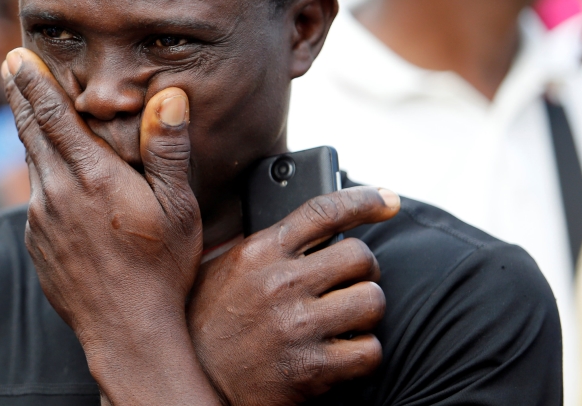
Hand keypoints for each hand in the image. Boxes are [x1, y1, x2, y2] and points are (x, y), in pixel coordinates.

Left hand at [3, 48, 219, 403]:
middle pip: (31, 131)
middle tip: (9, 65)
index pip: (53, 116)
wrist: (126, 330)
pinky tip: (52, 175)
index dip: (34, 82)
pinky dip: (40, 175)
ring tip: (26, 107)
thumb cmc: (161, 269)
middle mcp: (57, 193)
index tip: (16, 55)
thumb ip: (168, 149)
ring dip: (28, 131)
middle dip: (20, 94)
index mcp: (92, 177)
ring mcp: (41, 220)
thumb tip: (169, 96)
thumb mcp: (178, 207)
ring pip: (31, 163)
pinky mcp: (36, 243)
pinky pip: (35, 197)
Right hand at [188, 187, 399, 405]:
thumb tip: (311, 229)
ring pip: (372, 301)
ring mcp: (297, 326)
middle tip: (351, 284)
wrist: (193, 382)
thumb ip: (264, 248)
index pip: (323, 211)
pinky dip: (363, 353)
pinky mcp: (311, 369)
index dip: (364, 201)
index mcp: (259, 252)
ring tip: (344, 321)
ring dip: (365, 313)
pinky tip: (341, 353)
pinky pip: (370, 350)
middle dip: (364, 271)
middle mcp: (280, 284)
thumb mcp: (222, 271)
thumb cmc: (207, 324)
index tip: (387, 200)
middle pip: (361, 256)